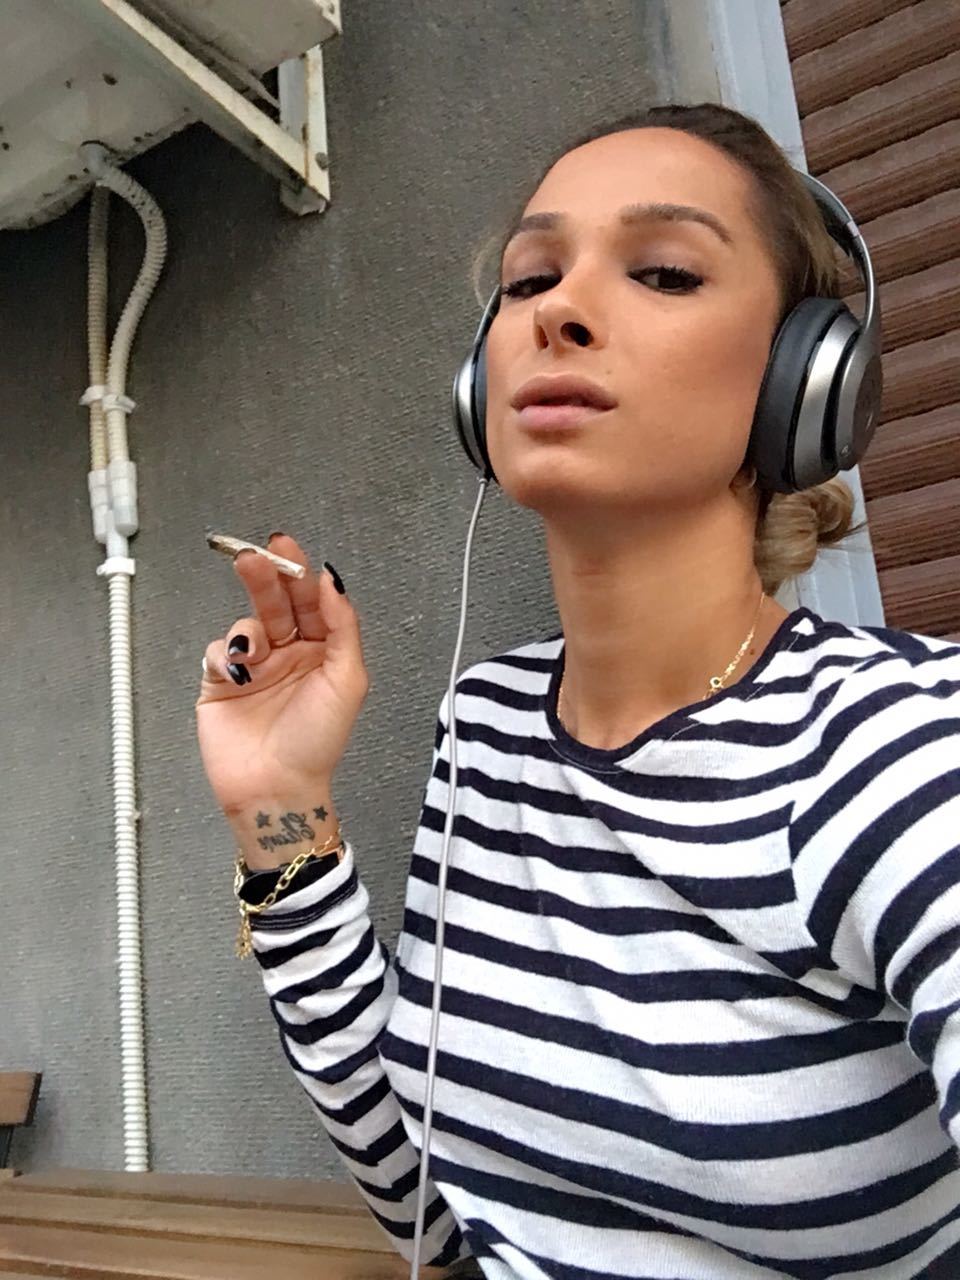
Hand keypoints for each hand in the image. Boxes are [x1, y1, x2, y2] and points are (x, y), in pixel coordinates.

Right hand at [196, 534, 368, 816]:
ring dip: (249, 627)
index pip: (312, 600)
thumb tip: (332, 580)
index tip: (286, 548)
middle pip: (276, 602)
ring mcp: (255, 666)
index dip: (299, 572)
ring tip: (252, 649)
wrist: (275, 788)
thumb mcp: (348, 680)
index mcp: (324, 650)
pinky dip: (224, 654)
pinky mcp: (221, 682)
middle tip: (252, 556)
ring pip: (246, 622)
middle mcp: (290, 653)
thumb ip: (343, 625)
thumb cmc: (316, 743)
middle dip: (264, 577)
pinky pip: (218, 651)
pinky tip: (236, 671)